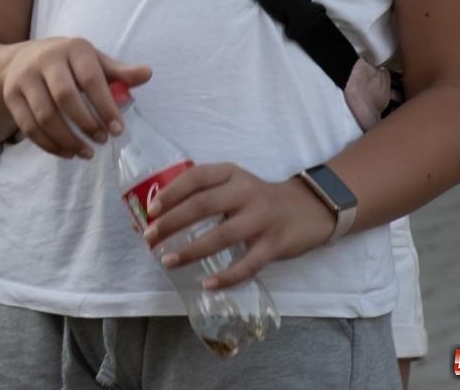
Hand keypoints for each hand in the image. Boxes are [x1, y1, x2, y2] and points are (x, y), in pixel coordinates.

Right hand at [0, 38, 150, 157]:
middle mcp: (45, 59)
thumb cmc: (71, 64)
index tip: (118, 130)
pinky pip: (29, 127)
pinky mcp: (11, 96)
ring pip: (45, 116)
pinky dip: (49, 145)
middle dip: (86, 124)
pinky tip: (67, 152)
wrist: (24, 59)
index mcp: (73, 48)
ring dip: (67, 140)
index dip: (105, 106)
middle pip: (65, 97)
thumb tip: (147, 74)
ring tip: (87, 152)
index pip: (90, 79)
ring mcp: (24, 77)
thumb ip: (120, 72)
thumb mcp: (95, 61)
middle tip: (102, 140)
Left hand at [140, 163, 337, 288]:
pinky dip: (226, 276)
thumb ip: (203, 195)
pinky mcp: (274, 245)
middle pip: (203, 205)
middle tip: (149, 237)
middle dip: (172, 222)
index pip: (196, 177)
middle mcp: (246, 192)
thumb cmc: (258, 198)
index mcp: (231, 174)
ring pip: (222, 236)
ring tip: (168, 261)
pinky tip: (207, 284)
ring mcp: (262, 219)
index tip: (150, 210)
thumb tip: (156, 217)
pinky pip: (247, 264)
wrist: (310, 208)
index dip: (171, 192)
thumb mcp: (233, 185)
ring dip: (191, 250)